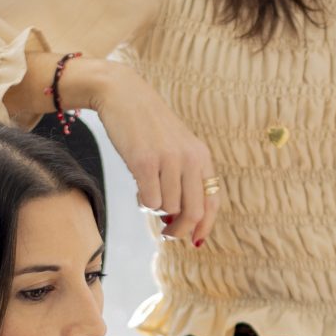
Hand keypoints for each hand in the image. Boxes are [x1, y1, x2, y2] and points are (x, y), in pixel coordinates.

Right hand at [79, 61, 219, 247]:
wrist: (123, 95)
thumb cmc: (148, 127)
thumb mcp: (176, 148)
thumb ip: (184, 179)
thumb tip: (180, 221)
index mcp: (201, 156)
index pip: (212, 201)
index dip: (205, 226)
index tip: (195, 240)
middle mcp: (189, 158)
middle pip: (193, 212)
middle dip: (180, 230)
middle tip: (167, 233)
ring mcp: (168, 160)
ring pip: (167, 208)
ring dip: (155, 207)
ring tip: (146, 190)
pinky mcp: (144, 162)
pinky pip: (149, 201)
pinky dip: (142, 202)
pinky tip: (138, 187)